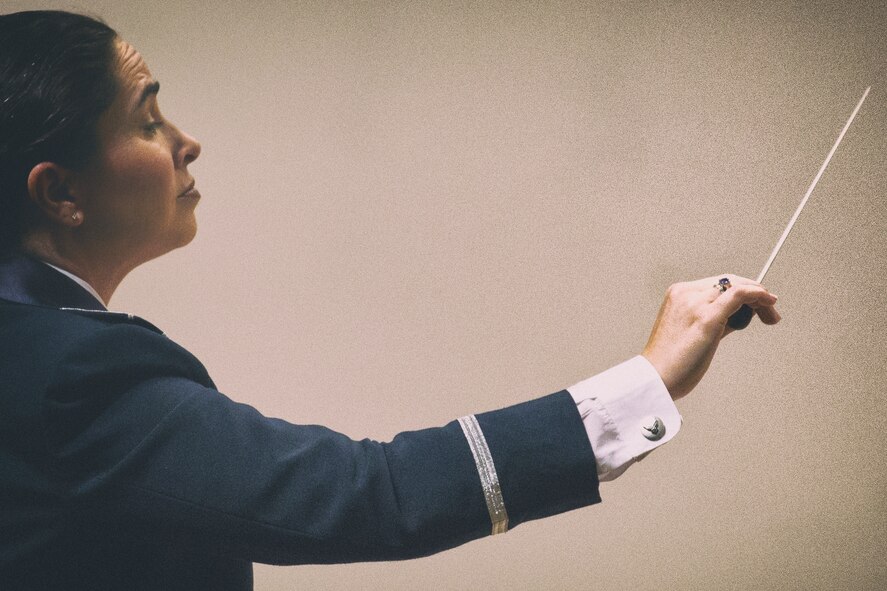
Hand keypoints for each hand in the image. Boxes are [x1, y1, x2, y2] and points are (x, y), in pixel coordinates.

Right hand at [641, 274, 779, 399]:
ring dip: (759, 297)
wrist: (656, 378)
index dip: (743, 290)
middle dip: (755, 293)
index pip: (718, 283)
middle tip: (770, 311)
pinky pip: (738, 295)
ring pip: (737, 286)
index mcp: (678, 294)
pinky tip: (769, 302)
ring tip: (771, 315)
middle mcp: (685, 294)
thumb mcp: (691, 331)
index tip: (757, 305)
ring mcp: (696, 304)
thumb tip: (741, 314)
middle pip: (730, 281)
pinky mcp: (707, 318)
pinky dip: (757, 294)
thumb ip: (715, 318)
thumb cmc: (671, 362)